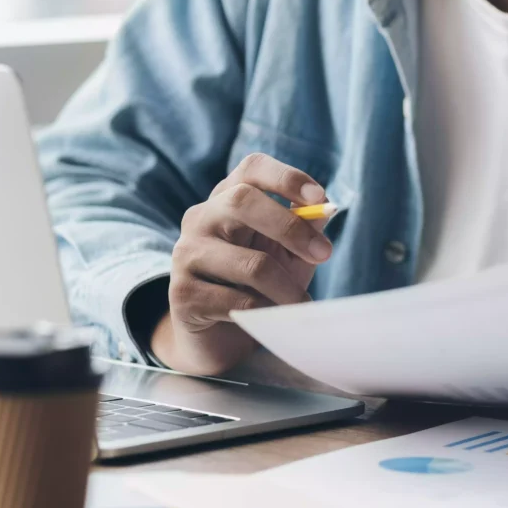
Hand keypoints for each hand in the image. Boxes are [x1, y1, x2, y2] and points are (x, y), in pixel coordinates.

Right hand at [152, 153, 332, 374]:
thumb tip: (323, 211)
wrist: (220, 338)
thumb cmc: (260, 286)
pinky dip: (265, 312)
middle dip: (290, 227)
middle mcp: (201, 218)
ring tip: (303, 304)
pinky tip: (270, 319)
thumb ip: (304, 228)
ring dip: (287, 287)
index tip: (320, 200)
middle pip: (242, 201)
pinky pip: (237, 301)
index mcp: (228, 199)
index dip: (286, 177)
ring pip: (248, 263)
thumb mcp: (287, 254)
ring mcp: (186, 254)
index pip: (252, 169)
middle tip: (324, 254)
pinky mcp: (182, 294)